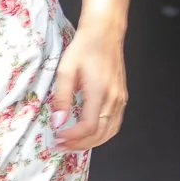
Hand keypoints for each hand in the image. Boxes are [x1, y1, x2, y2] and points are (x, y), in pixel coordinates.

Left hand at [50, 25, 126, 149]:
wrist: (104, 33)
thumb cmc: (84, 48)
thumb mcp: (65, 70)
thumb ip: (62, 97)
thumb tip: (58, 122)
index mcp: (99, 91)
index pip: (89, 126)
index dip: (73, 137)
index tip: (57, 138)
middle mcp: (113, 98)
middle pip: (100, 134)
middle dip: (79, 145)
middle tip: (60, 147)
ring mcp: (120, 99)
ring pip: (109, 132)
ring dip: (91, 143)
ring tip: (72, 145)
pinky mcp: (121, 98)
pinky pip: (114, 124)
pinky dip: (101, 135)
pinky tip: (88, 135)